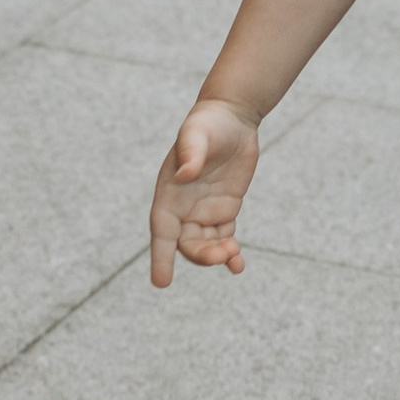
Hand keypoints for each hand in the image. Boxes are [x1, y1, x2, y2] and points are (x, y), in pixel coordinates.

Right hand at [149, 97, 260, 284]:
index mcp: (169, 192)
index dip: (161, 256)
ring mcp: (204, 211)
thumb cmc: (208, 123)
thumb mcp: (197, 133)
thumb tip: (185, 175)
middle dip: (201, 255)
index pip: (162, 230)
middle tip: (223, 255)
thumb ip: (191, 152)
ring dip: (217, 256)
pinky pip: (224, 238)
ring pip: (205, 245)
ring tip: (234, 256)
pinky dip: (230, 253)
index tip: (162, 282)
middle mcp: (183, 207)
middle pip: (186, 244)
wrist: (232, 117)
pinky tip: (238, 264)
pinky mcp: (224, 210)